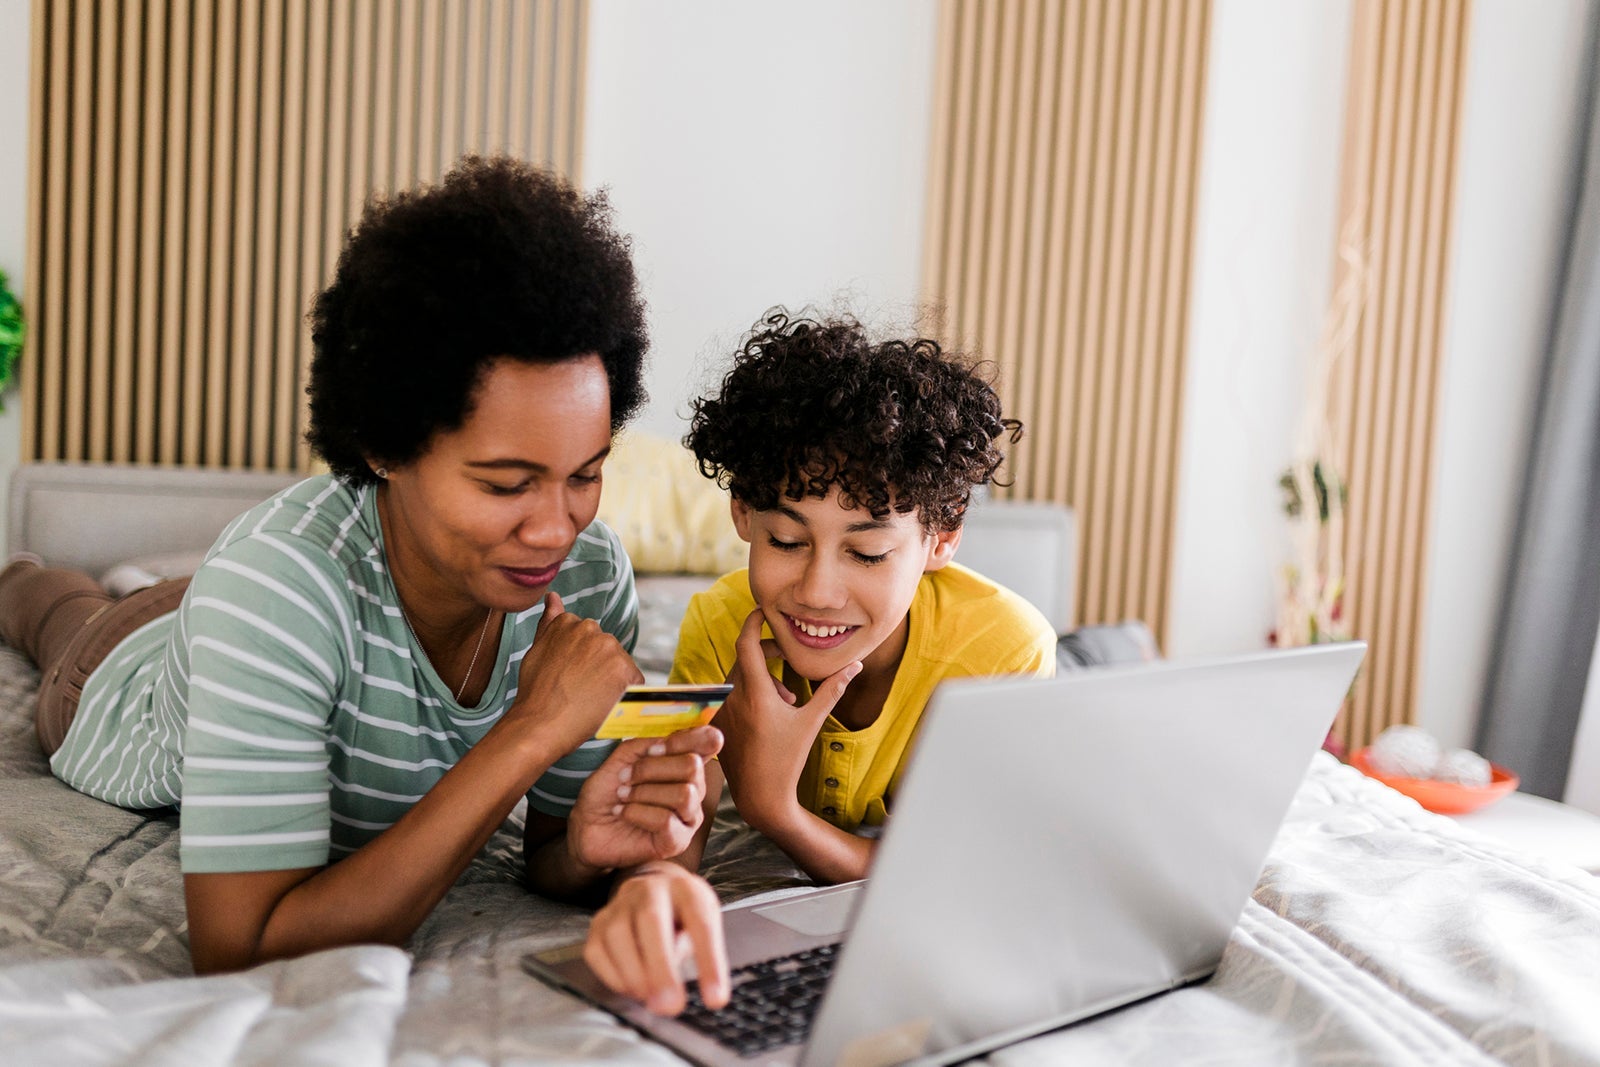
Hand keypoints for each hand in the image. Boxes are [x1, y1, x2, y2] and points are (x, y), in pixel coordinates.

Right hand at [510, 591, 642, 752]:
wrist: (539, 723)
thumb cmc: (536, 692)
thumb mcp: (538, 649)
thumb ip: (550, 621)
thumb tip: (553, 595)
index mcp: (570, 622)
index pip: (589, 639)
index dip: (583, 662)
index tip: (572, 676)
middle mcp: (591, 629)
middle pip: (607, 650)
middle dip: (599, 669)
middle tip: (579, 690)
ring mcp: (608, 648)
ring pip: (621, 665)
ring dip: (613, 681)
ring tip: (589, 698)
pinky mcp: (623, 669)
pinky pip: (635, 682)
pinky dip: (626, 694)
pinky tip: (604, 703)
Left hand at [567, 725, 723, 870]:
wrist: (586, 825)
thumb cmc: (608, 791)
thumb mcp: (623, 758)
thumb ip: (648, 744)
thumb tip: (666, 742)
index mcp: (685, 764)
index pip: (710, 741)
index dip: (686, 738)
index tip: (654, 748)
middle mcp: (694, 789)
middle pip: (692, 766)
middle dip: (651, 768)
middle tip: (626, 777)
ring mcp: (688, 817)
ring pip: (684, 794)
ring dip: (643, 792)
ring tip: (623, 796)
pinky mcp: (677, 841)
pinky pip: (666, 820)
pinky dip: (637, 812)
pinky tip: (623, 812)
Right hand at [584, 862, 728, 1014]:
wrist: (653, 884)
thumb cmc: (683, 911)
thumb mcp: (704, 921)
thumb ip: (701, 950)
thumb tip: (695, 990)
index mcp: (686, 889)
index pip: (701, 923)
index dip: (709, 963)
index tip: (715, 998)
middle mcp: (650, 889)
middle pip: (651, 920)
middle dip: (660, 968)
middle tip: (670, 1005)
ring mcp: (620, 903)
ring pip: (617, 934)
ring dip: (633, 974)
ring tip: (650, 999)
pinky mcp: (599, 922)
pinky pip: (597, 950)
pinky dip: (613, 976)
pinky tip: (631, 989)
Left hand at [716, 610, 859, 831]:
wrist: (761, 796)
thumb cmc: (788, 760)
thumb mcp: (812, 722)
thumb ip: (833, 689)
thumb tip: (855, 664)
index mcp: (756, 694)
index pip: (746, 642)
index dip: (753, 621)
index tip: (763, 611)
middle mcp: (733, 698)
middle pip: (745, 657)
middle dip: (768, 653)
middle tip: (788, 663)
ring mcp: (722, 710)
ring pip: (738, 675)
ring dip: (761, 676)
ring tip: (785, 699)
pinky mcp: (716, 721)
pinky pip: (730, 693)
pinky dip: (748, 692)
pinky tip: (768, 713)